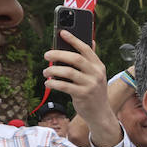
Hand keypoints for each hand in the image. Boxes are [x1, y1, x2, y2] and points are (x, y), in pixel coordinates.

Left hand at [44, 31, 119, 146]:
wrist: (100, 113)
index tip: (61, 32)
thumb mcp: (95, 75)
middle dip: (58, 54)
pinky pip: (64, 86)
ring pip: (68, 72)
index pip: (86, 49)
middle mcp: (96, 74)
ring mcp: (90, 85)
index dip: (73, 39)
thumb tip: (91, 40)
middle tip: (46, 55)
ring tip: (46, 72)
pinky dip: (53, 83)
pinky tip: (48, 83)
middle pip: (75, 58)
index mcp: (99, 66)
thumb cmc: (93, 92)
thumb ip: (90, 60)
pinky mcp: (83, 95)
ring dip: (53, 70)